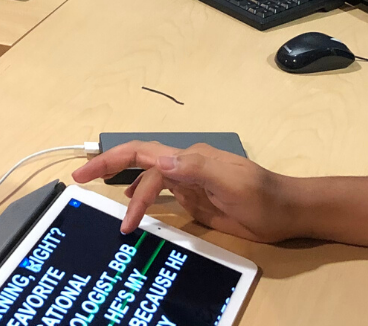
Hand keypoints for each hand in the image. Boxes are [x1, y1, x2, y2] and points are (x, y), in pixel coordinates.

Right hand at [71, 142, 301, 242]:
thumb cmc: (263, 196)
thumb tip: (159, 160)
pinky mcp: (195, 199)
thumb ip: (196, 168)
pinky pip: (163, 195)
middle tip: (79, 179)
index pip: (144, 154)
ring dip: (125, 186)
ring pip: (149, 180)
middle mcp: (185, 165)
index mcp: (189, 157)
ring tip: (101, 199)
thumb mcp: (232, 181)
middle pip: (140, 163)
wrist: (288, 212)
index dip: (113, 161)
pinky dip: (144, 199)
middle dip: (109, 167)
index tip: (88, 176)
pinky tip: (134, 208)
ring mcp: (190, 182)